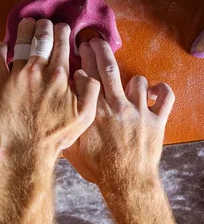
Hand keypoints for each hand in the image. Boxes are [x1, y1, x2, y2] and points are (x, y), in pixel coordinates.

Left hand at [0, 18, 100, 163]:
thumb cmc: (58, 133)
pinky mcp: (2, 84)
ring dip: (25, 30)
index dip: (62, 31)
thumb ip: (91, 90)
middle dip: (45, 26)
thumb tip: (86, 72)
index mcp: (59, 75)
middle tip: (45, 22)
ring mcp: (18, 76)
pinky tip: (3, 45)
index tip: (62, 28)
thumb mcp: (85, 114)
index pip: (62, 43)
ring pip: (21, 44)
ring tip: (27, 23)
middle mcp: (38, 70)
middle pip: (42, 38)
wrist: (29, 148)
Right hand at [63, 39, 174, 187]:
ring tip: (127, 85)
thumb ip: (68, 121)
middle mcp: (115, 104)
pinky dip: (161, 91)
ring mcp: (138, 110)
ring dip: (131, 80)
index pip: (86, 74)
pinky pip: (165, 96)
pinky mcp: (156, 119)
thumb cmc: (97, 166)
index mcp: (93, 109)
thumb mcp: (72, 145)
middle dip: (100, 49)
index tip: (78, 51)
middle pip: (108, 67)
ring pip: (137, 80)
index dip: (81, 59)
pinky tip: (154, 92)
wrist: (125, 182)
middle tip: (94, 41)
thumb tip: (58, 106)